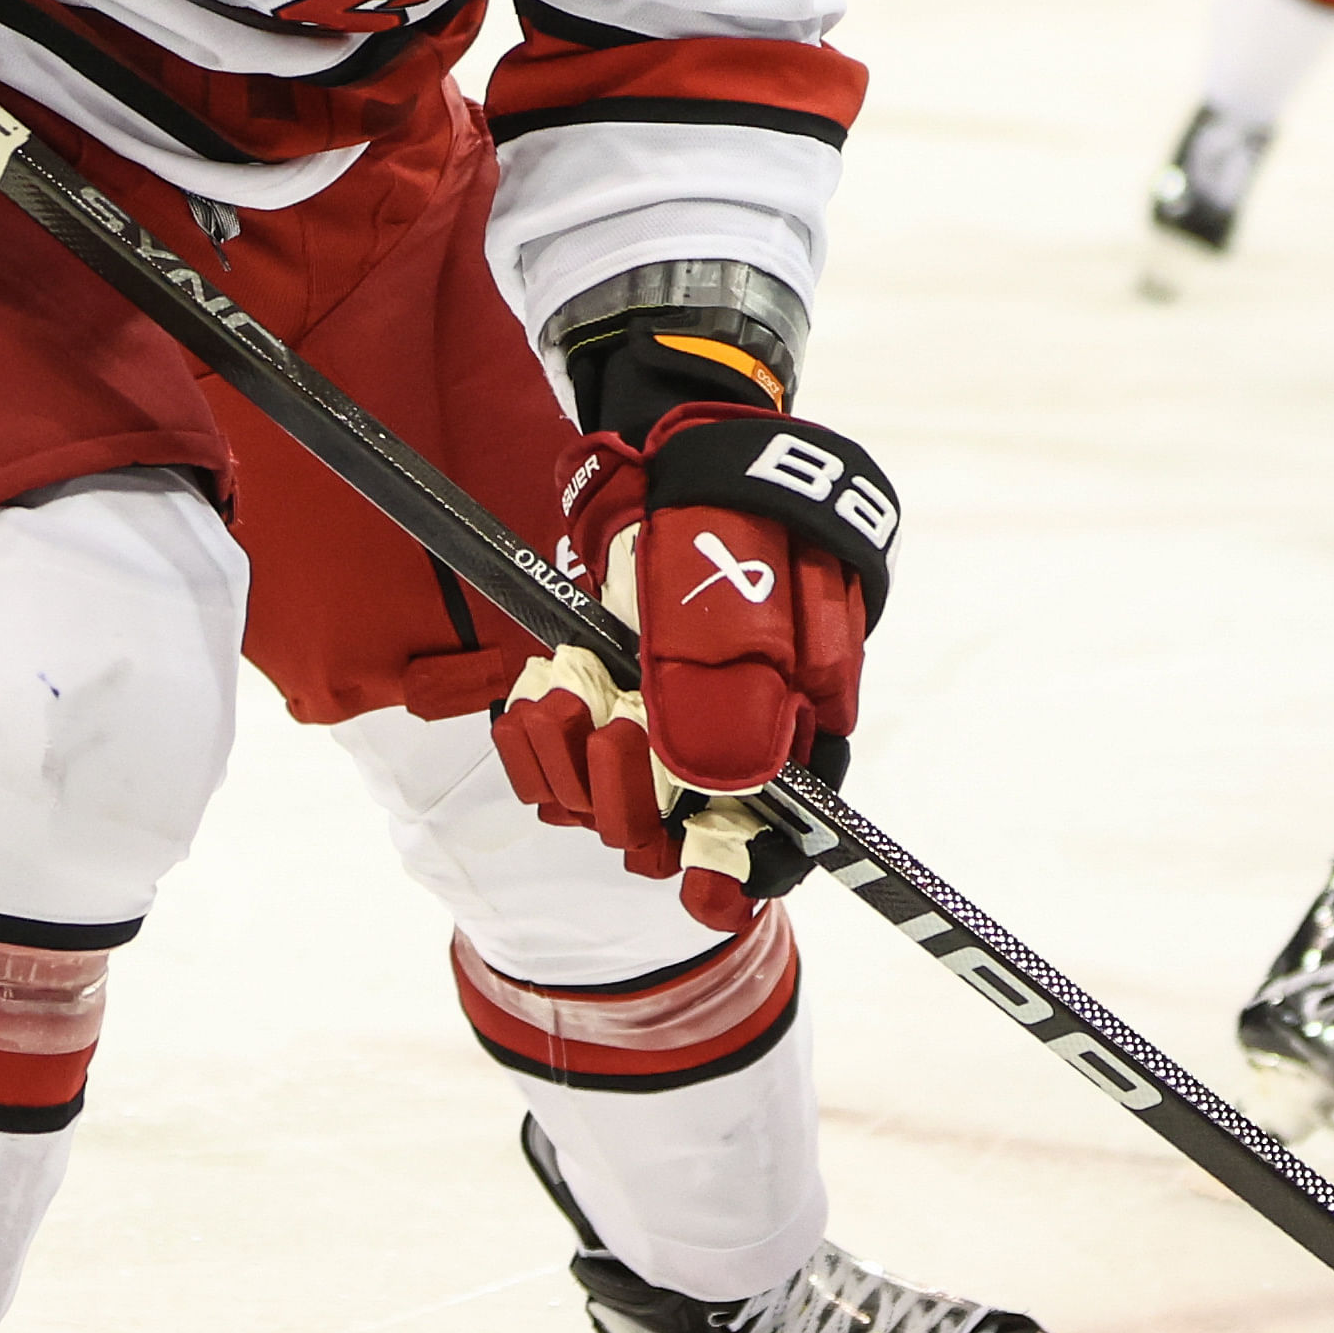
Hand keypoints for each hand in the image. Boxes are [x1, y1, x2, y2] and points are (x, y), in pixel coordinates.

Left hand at [493, 405, 897, 932]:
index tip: (702, 878)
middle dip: (634, 800)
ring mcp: (655, 730)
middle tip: (622, 727)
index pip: (777, 842)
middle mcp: (722, 748)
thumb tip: (731, 796)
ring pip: (603, 808)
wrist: (673, 454)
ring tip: (577, 690)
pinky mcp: (597, 705)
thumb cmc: (730, 521)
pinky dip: (543, 736)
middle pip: (672, 838)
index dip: (740, 872)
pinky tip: (551, 687)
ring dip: (578, 764)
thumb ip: (736, 696)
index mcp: (790, 734)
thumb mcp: (741, 600)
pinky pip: (555, 767)